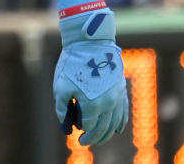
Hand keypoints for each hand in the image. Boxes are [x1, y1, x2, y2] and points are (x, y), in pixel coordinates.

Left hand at [53, 8, 128, 146]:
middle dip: (94, 137)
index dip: (82, 131)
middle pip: (103, 128)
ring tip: (98, 136)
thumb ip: (61, 108)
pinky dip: (120, 123)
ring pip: (115, 124)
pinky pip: (123, 113)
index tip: (76, 133)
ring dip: (107, 133)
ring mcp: (117, 97)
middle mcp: (109, 104)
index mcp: (93, 105)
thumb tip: (66, 123)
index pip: (89, 127)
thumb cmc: (73, 64)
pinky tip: (116, 128)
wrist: (91, 42)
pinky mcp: (121, 90)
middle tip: (85, 141)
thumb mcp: (60, 86)